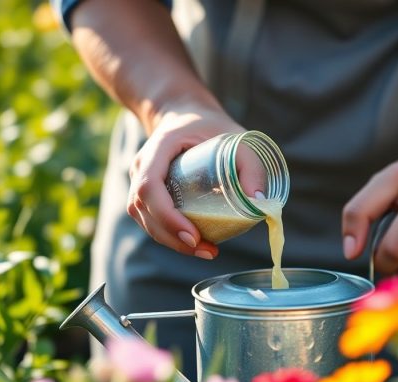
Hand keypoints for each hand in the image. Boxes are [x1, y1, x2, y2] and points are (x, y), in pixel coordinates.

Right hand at [126, 105, 264, 258]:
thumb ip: (250, 165)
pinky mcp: (145, 194)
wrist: (185, 114)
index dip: (166, 215)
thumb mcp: (236, 138)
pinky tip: (195, 244)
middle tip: (206, 250)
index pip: (149, 187)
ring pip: (144, 218)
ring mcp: (139, 180)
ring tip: (205, 251)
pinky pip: (150, 219)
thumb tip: (257, 201)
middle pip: (143, 209)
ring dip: (171, 241)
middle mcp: (141, 165)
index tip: (192, 235)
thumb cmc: (211, 125)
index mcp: (159, 147)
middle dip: (172, 236)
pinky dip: (169, 235)